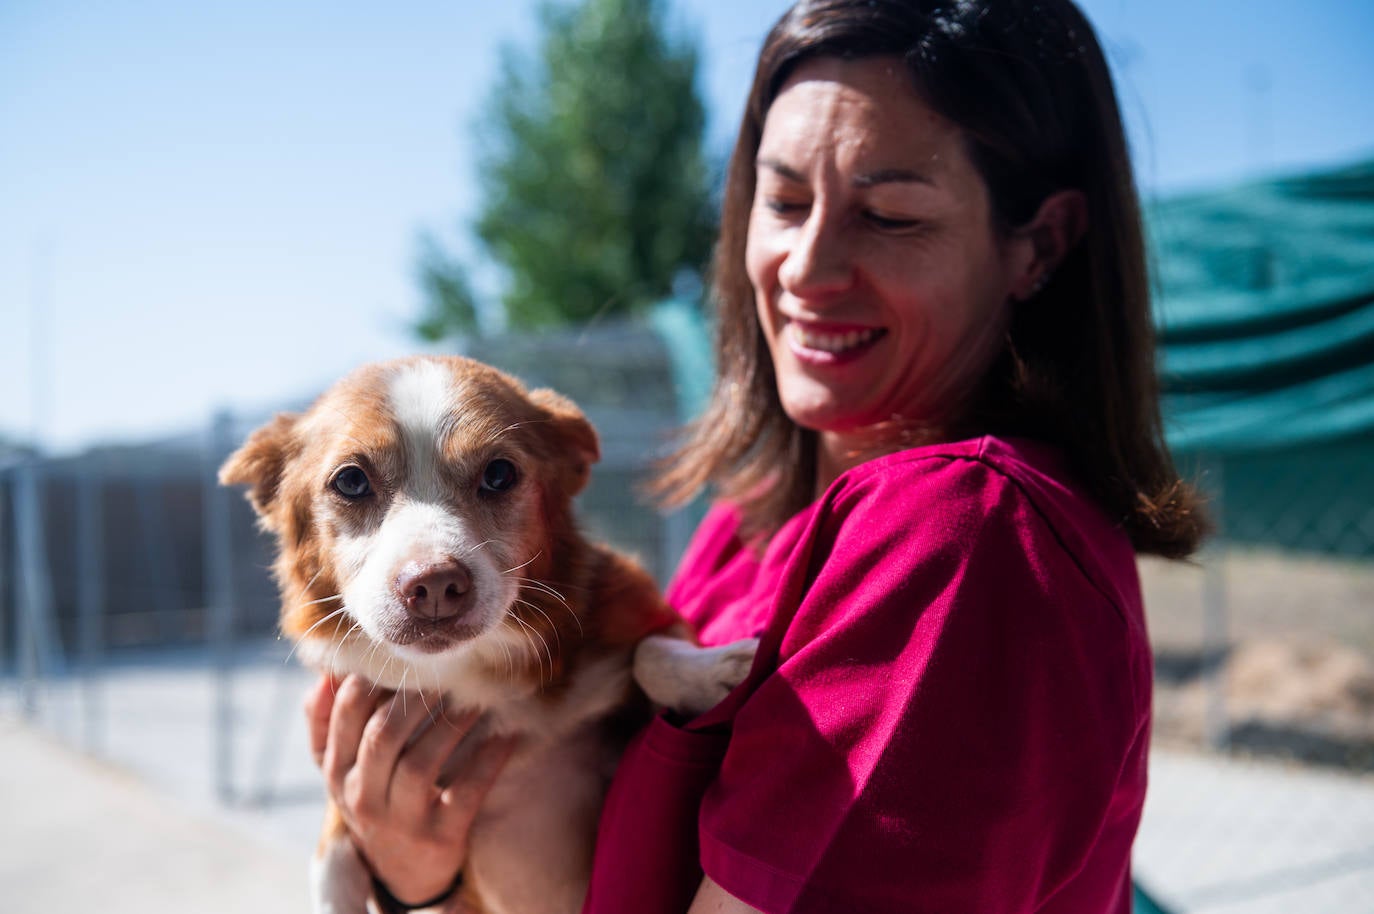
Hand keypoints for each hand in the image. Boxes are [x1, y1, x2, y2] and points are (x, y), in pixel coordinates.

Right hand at [305, 674, 515, 906]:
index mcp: (335, 771)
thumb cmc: (374, 799)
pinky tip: (505, 734)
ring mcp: (401, 820)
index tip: (406, 652)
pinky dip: (487, 760)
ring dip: (452, 722)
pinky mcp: (439, 838)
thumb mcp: (340, 768)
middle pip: (383, 735)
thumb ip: (326, 723)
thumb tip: (324, 673)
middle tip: (448, 668)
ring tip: (477, 695)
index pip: (345, 713)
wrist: (402, 874)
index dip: (376, 676)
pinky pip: (465, 793)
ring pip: (423, 763)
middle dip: (416, 696)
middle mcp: (361, 796)